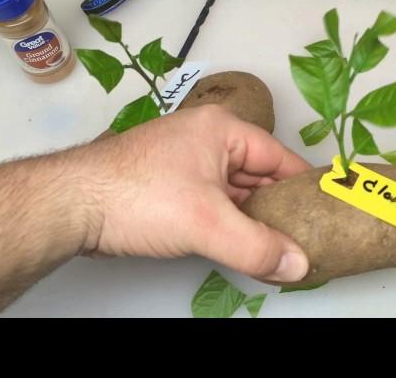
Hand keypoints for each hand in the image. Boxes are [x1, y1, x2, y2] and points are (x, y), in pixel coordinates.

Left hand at [81, 105, 311, 282]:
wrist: (71, 204)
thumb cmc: (141, 197)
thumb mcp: (207, 223)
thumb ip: (257, 247)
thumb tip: (298, 266)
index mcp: (221, 130)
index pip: (278, 156)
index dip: (303, 185)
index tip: (324, 211)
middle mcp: (206, 139)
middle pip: (257, 175)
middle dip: (278, 207)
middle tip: (305, 236)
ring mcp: (186, 161)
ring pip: (234, 191)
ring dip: (253, 217)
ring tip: (280, 245)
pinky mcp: (169, 184)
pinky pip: (213, 201)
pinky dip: (229, 221)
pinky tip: (242, 244)